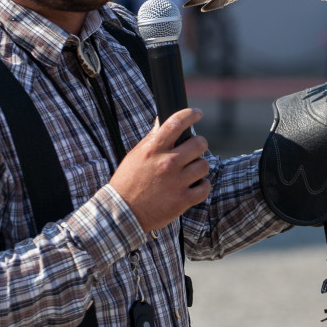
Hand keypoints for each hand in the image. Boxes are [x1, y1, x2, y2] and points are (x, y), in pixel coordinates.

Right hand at [109, 108, 210, 232]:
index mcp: (153, 149)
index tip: (197, 113)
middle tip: (193, 150)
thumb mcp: (136, 155)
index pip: (176, 123)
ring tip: (189, 171)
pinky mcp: (182, 200)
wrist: (121, 213)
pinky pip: (205, 187)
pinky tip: (193, 186)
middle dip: (198, 144)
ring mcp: (176, 182)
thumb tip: (162, 121)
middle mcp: (167, 163)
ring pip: (204, 165)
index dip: (191, 114)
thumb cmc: (128, 181)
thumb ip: (152, 138)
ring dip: (199, 167)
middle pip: (199, 144)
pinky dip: (201, 186)